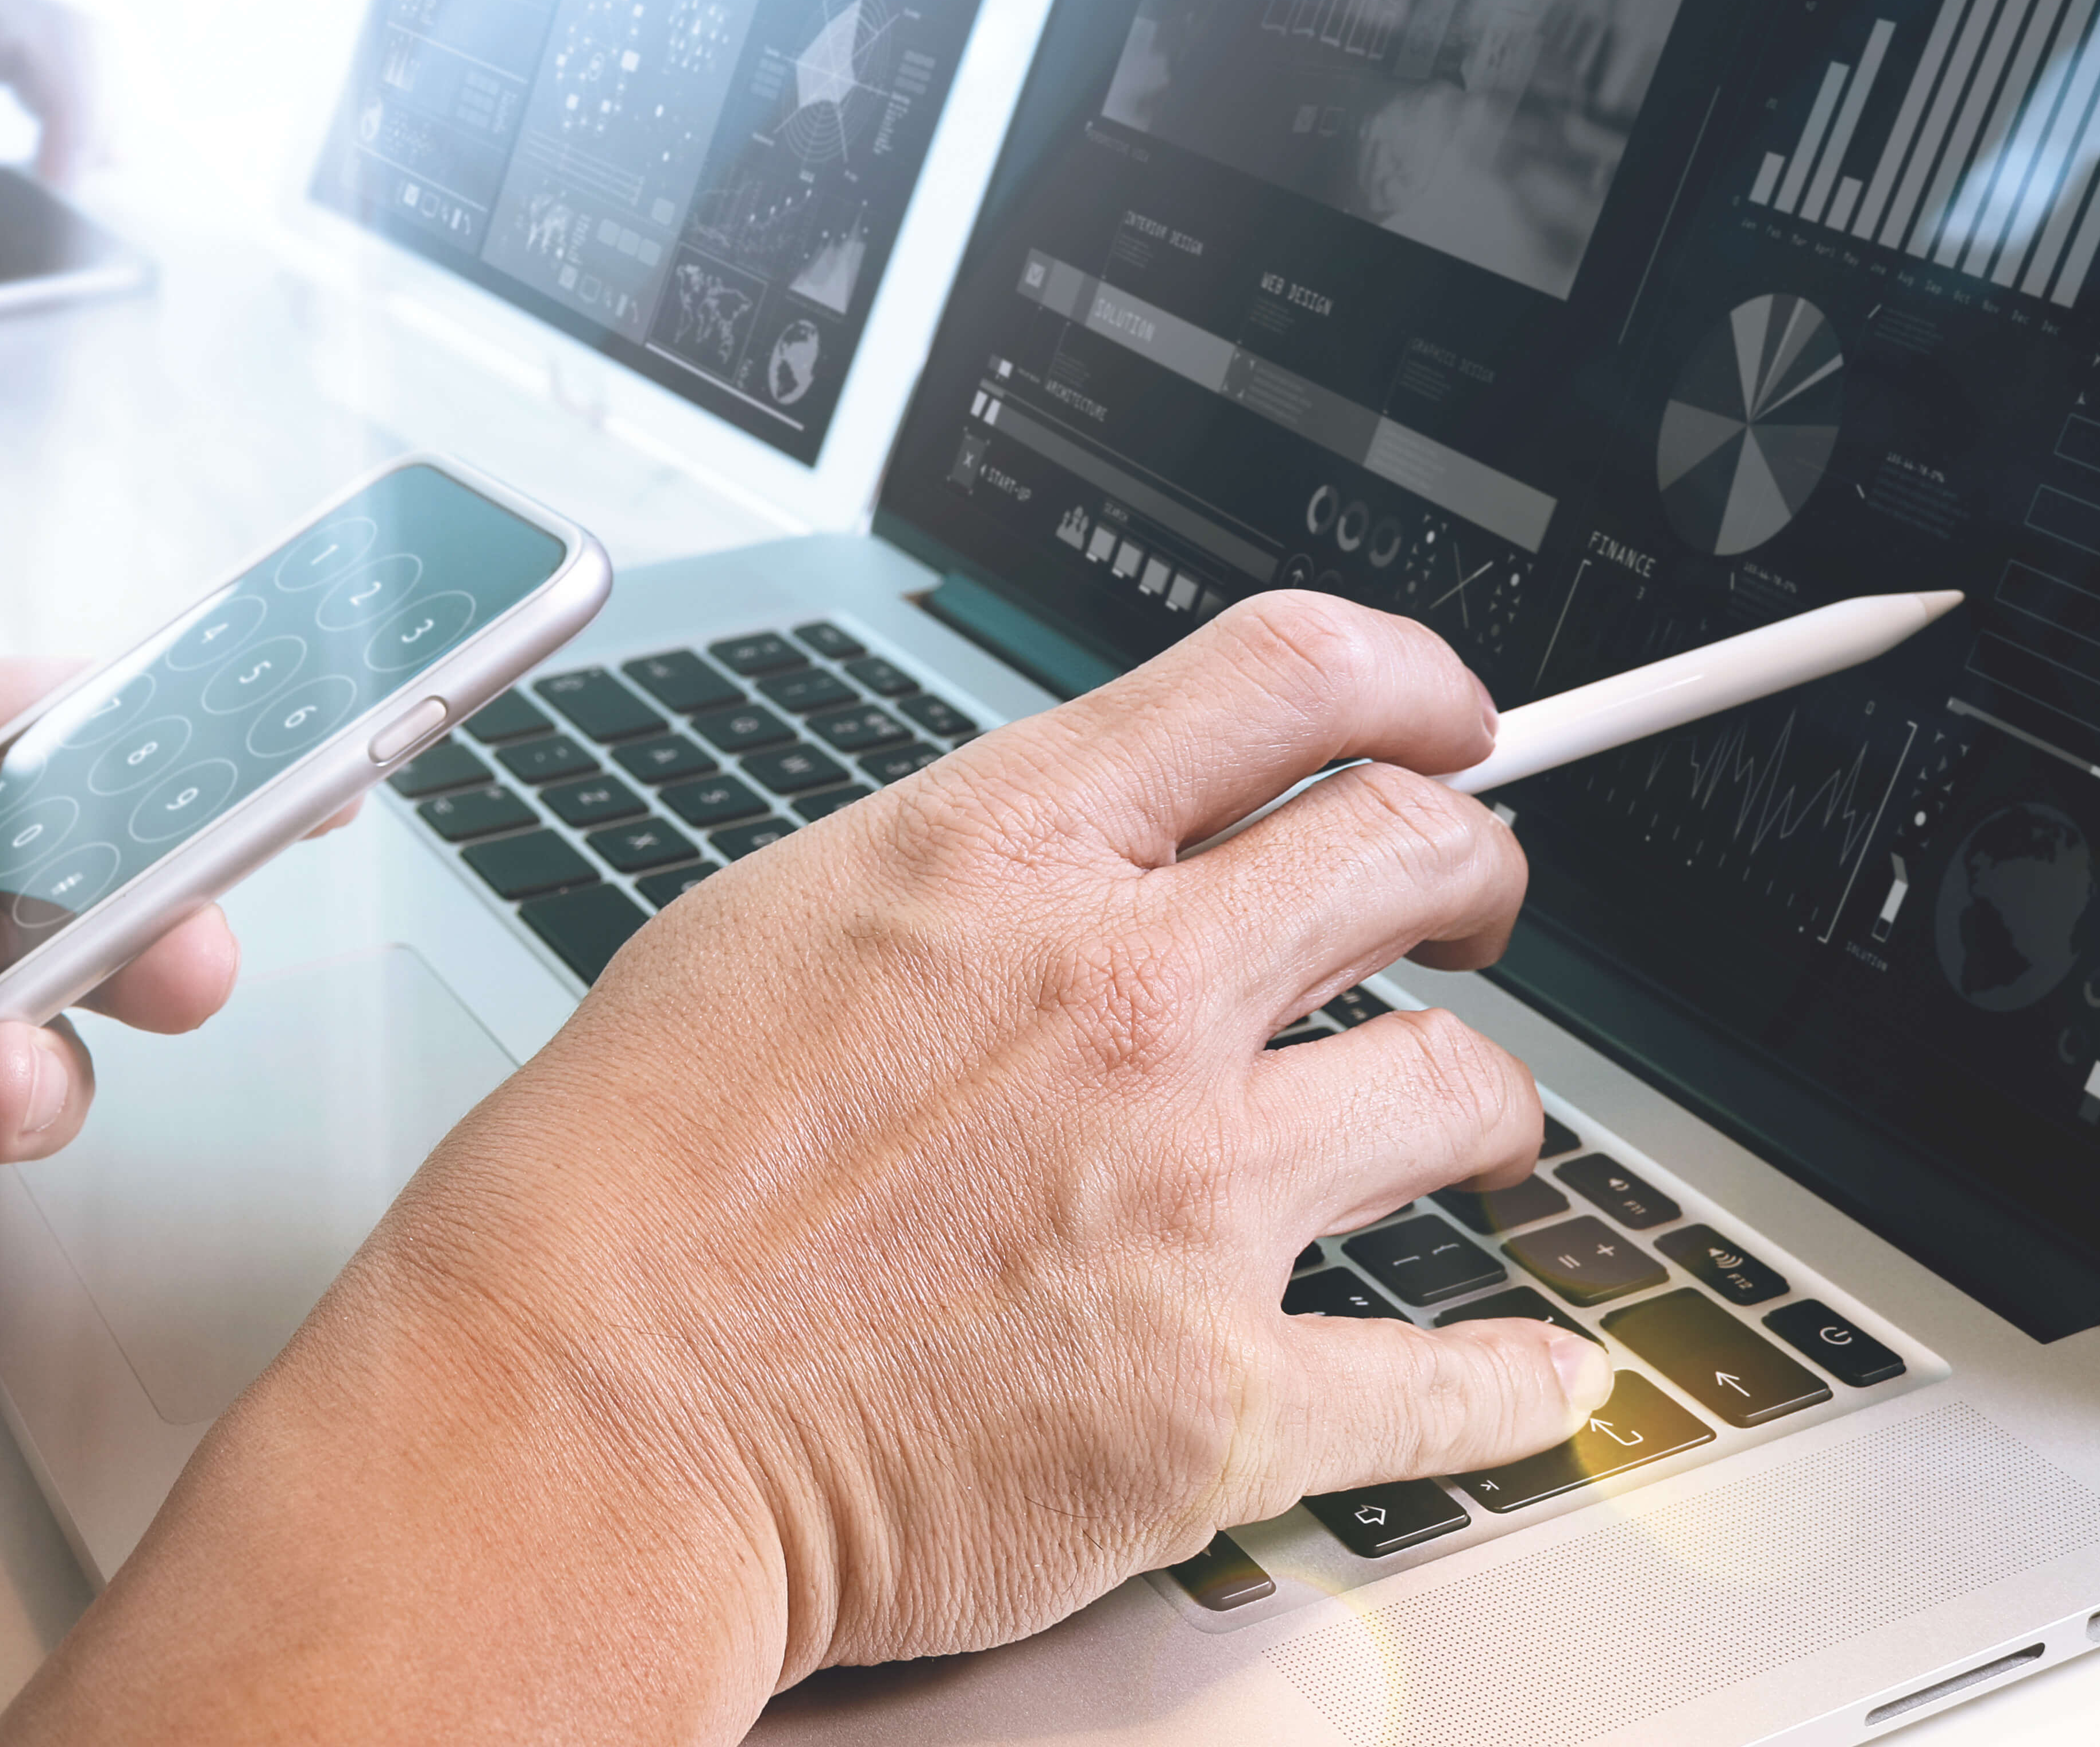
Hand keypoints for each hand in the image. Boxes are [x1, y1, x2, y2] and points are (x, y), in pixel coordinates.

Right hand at [10, 594, 1609, 1742]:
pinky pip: (1447, 1382)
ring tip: (1464, 1135)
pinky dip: (1506, 1383)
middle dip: (1474, 874)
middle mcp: (1121, 1000)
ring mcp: (1187, 1198)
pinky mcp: (1214, 1400)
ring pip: (1463, 1094)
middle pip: (1415, 858)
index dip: (1409, 683)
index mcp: (1000, 858)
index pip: (1285, 680)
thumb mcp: (767, 927)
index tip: (1441, 719)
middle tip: (1464, 910)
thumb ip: (956, 885)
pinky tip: (1526, 1374)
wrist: (573, 1419)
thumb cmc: (614, 1190)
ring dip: (1481, 1109)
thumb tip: (1061, 878)